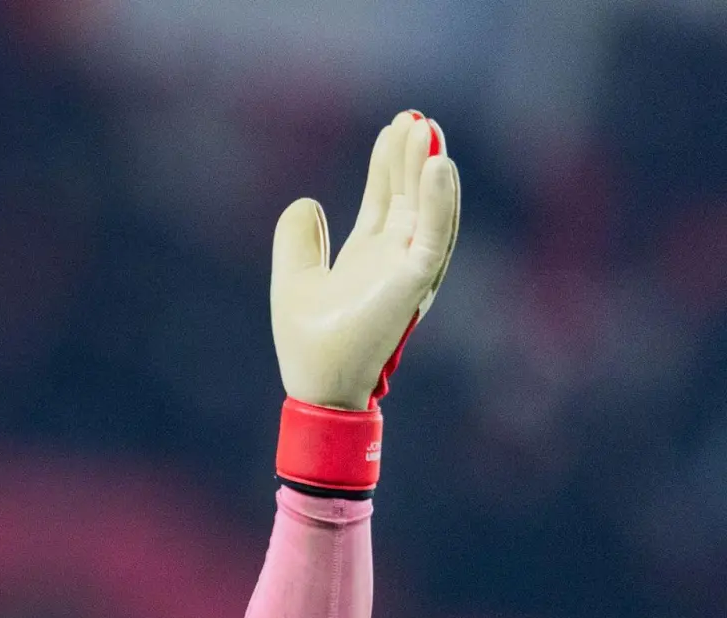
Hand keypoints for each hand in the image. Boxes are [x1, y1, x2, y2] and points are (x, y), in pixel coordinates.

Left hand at [270, 110, 459, 410]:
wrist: (316, 385)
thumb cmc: (309, 344)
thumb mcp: (293, 278)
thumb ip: (298, 239)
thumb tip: (307, 201)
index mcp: (370, 257)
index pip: (387, 200)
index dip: (389, 164)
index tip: (393, 128)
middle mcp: (394, 261)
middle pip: (409, 197)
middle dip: (411, 157)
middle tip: (414, 116)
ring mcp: (407, 271)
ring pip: (427, 210)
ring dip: (428, 170)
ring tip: (427, 130)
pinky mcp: (414, 284)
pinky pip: (433, 236)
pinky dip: (439, 201)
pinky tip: (437, 164)